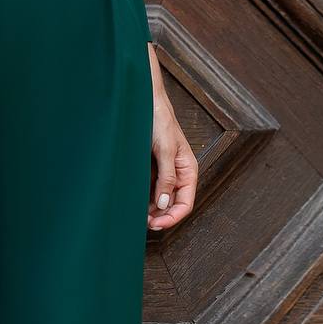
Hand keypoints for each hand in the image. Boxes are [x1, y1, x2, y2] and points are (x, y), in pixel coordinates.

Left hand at [147, 56, 197, 230]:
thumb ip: (167, 177)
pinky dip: (144, 196)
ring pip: (161, 197)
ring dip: (151, 208)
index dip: (172, 217)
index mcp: (188, 169)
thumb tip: (166, 203)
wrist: (143, 99)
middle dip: (160, 215)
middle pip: (173, 203)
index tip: (157, 224)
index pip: (185, 202)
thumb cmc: (158, 119)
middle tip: (143, 223)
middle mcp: (178, 172)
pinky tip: (134, 199)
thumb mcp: (164, 149)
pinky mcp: (152, 165)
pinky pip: (150, 186)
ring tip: (136, 213)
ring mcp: (164, 170)